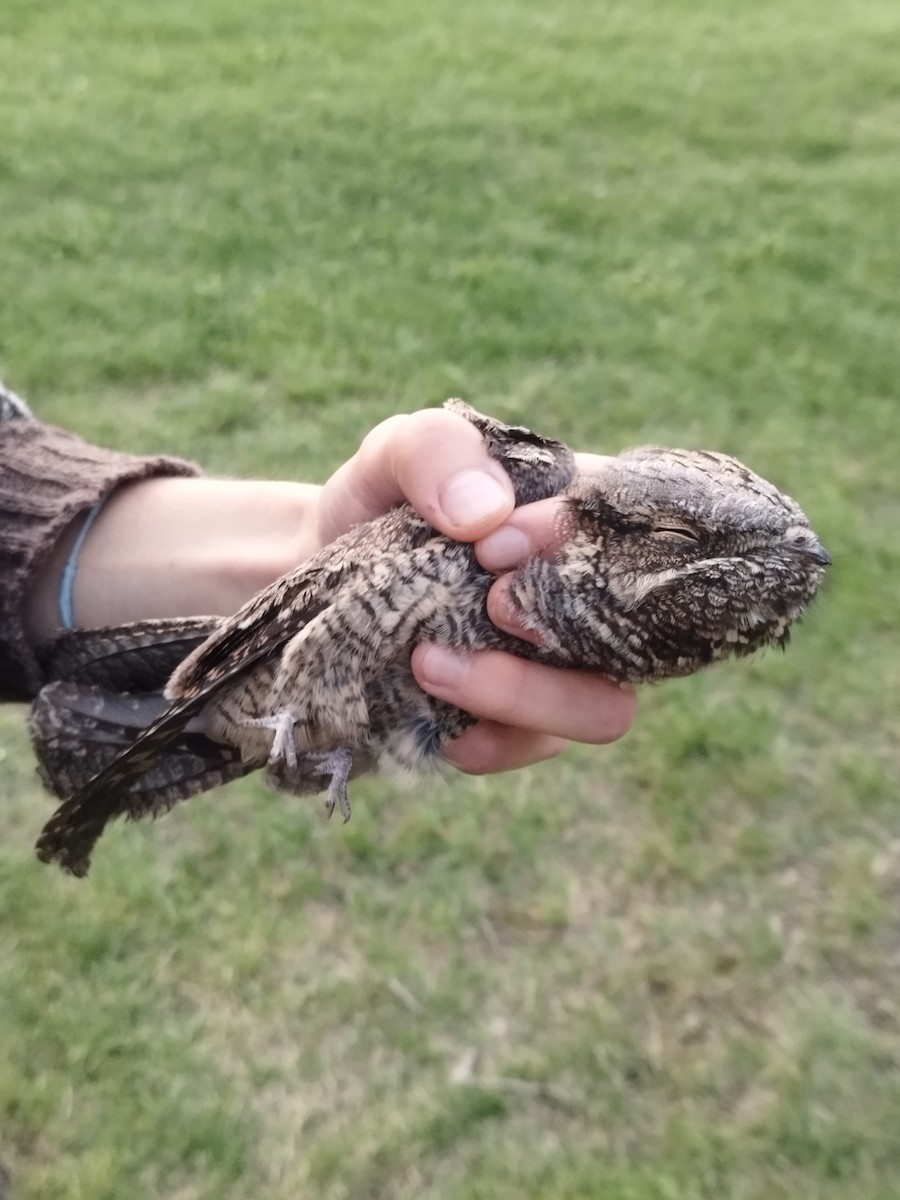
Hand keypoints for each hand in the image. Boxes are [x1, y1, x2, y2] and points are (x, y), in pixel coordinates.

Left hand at [315, 413, 636, 772]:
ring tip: (428, 662)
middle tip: (488, 603)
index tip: (493, 542)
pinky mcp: (518, 724)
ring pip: (602, 709)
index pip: (637, 536)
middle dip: (565, 627)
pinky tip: (432, 712)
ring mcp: (562, 669)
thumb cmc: (380, 501)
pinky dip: (487, 739)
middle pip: (642, 637)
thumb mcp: (395, 452)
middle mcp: (589, 599)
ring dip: (523, 693)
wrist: (317, 569)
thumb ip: (438, 450)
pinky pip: (532, 747)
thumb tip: (489, 515)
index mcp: (583, 521)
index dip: (581, 546)